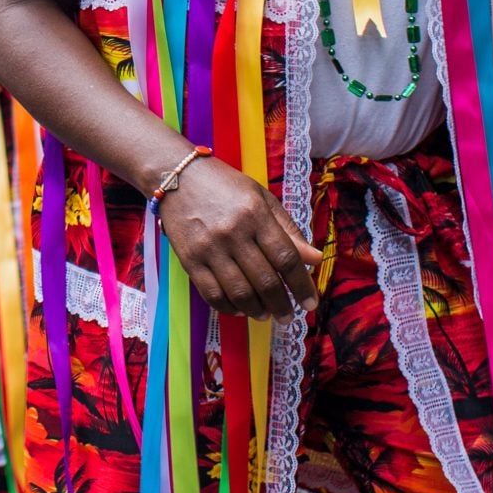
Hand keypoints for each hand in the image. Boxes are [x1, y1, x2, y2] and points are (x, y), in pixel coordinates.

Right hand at [156, 154, 321, 319]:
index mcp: (255, 214)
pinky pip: (212, 294)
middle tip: (288, 317)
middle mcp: (233, 232)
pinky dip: (229, 308)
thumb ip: (288, 229)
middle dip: (282, 305)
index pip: (286, 258)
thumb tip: (315, 258)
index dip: (302, 285)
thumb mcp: (261, 198)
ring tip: (266, 314)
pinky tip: (240, 309)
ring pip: (239, 293)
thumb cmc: (224, 185)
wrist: (177, 175)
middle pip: (265, 281)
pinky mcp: (189, 259)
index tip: (310, 303)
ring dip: (257, 310)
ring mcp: (209, 248)